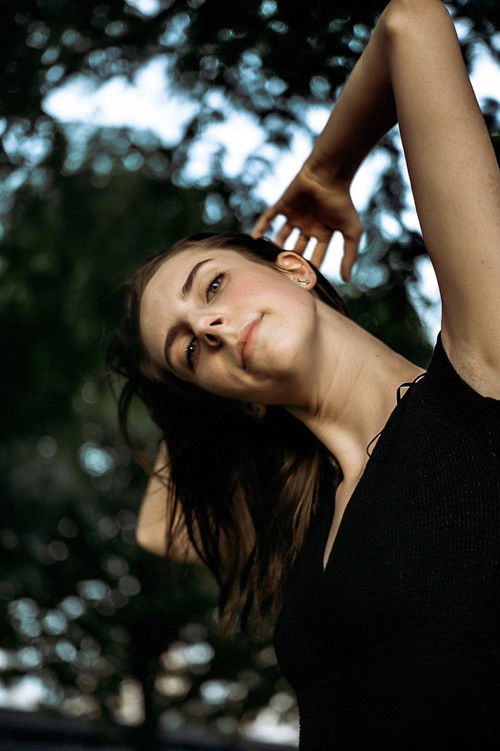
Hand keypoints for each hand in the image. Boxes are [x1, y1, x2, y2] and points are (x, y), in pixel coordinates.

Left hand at [252, 162, 362, 280]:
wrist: (328, 175)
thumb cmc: (342, 202)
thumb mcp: (351, 232)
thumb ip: (349, 255)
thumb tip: (346, 280)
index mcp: (323, 233)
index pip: (315, 257)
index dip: (309, 270)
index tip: (302, 285)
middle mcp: (308, 226)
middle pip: (296, 250)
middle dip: (290, 263)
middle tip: (282, 278)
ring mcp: (294, 216)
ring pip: (281, 237)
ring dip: (275, 249)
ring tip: (267, 263)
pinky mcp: (282, 205)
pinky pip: (269, 218)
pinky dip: (261, 227)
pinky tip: (255, 239)